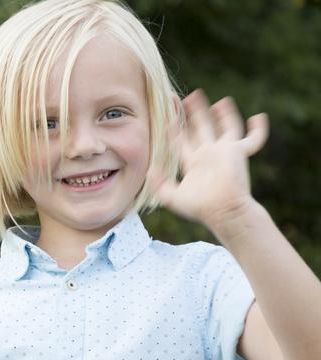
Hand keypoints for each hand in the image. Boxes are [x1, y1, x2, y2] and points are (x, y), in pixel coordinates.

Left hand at [150, 89, 267, 234]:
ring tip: (218, 101)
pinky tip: (259, 117)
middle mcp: (208, 154)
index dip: (174, 126)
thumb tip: (150, 168)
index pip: (181, 139)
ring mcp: (224, 151)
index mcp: (193, 162)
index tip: (167, 111)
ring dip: (220, 113)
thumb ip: (158, 183)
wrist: (222, 212)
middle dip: (193, 113)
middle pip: (200, 128)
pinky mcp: (238, 151)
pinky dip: (258, 129)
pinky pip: (254, 139)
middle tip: (185, 97)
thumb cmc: (199, 208)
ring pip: (223, 126)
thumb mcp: (171, 197)